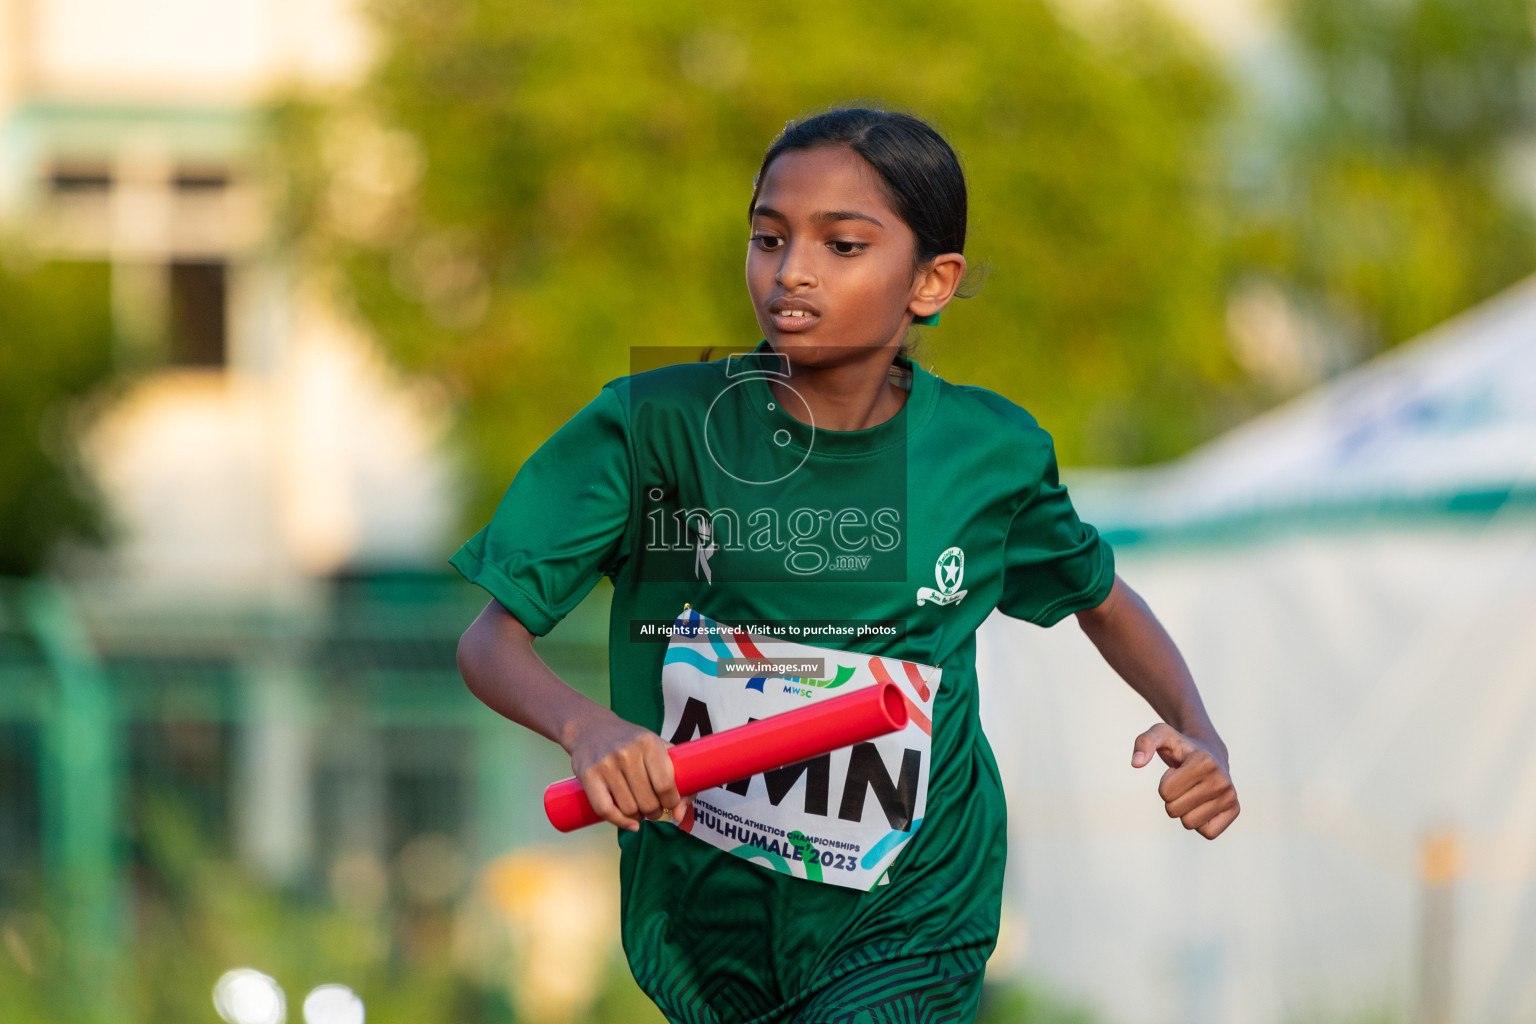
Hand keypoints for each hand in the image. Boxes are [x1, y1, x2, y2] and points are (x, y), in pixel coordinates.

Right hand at [566, 710, 690, 831]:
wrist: (592, 728)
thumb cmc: (631, 741)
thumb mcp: (658, 747)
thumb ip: (678, 777)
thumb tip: (680, 815)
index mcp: (649, 743)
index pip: (666, 785)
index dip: (671, 802)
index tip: (670, 803)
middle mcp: (627, 753)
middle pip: (648, 801)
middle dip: (655, 812)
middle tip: (653, 809)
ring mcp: (607, 764)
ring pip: (629, 809)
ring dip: (638, 818)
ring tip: (639, 812)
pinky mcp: (589, 775)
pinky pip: (605, 810)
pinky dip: (620, 823)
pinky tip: (629, 823)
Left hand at [1132, 723, 1238, 839]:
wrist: (1209, 751)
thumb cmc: (1180, 745)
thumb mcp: (1160, 735)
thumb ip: (1144, 743)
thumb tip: (1136, 763)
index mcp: (1204, 762)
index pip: (1165, 793)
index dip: (1165, 783)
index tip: (1177, 771)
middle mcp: (1222, 780)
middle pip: (1174, 811)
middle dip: (1172, 798)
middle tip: (1184, 783)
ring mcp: (1231, 796)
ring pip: (1189, 823)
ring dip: (1184, 810)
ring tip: (1193, 791)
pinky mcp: (1235, 810)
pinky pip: (1207, 833)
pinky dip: (1199, 823)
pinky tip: (1203, 803)